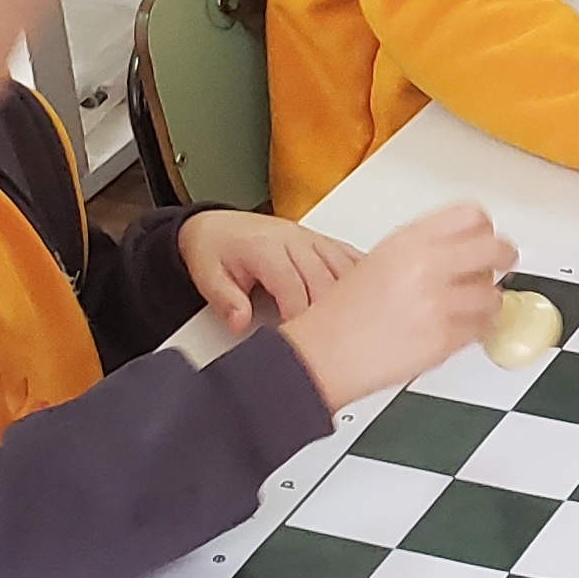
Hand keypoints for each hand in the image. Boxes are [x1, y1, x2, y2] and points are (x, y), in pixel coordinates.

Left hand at [177, 211, 358, 330]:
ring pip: (347, 270)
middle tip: (330, 348)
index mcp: (267, 248)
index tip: (300, 346)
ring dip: (353, 301)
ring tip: (354, 332)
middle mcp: (295, 241)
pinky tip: (371, 302)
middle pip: (326, 282)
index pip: (294, 287)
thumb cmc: (216, 251)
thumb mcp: (208, 276)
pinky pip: (353, 259)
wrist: (219, 228)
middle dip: (330, 318)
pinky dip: (365, 280)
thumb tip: (241, 321)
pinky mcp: (325, 244)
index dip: (300, 319)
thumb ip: (225, 300)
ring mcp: (313, 241)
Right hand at [276, 205, 514, 405]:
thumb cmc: (343, 313)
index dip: (486, 227)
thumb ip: (425, 249)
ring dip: (488, 299)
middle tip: (504, 263)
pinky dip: (476, 328)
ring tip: (471, 304)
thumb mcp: (381, 259)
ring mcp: (438, 303)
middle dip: (504, 257)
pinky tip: (459, 326)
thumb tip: (465, 248)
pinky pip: (482, 328)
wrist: (324, 354)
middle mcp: (426, 266)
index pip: (471, 215)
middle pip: (494, 248)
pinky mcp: (445, 339)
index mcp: (408, 240)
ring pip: (494, 294)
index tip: (488, 236)